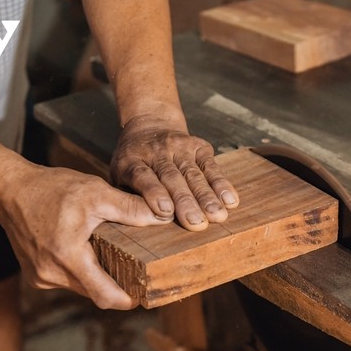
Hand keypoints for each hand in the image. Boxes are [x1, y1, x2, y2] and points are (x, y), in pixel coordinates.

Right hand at [0, 164, 168, 309]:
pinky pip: (68, 280)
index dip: (128, 300)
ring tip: (114, 256)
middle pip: (96, 292)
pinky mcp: (36, 275)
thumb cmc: (51, 189)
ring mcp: (41, 277)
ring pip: (82, 287)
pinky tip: (89, 251)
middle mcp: (51, 273)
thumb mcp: (95, 192)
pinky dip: (82, 270)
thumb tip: (162, 216)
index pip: (105, 295)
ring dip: (98, 275)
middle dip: (117, 284)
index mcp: (68, 255)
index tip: (145, 295)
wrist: (9, 190)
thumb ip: (129, 208)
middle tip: (138, 271)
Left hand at [112, 120, 238, 230]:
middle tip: (196, 223)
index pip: (142, 176)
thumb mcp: (119, 176)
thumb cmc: (133, 163)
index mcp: (131, 161)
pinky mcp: (198, 146)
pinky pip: (211, 167)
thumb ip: (127, 197)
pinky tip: (230, 200)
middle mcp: (156, 152)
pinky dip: (222, 183)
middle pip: (172, 178)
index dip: (154, 193)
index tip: (165, 211)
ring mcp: (179, 147)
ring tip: (218, 216)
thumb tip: (143, 222)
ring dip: (207, 196)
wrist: (150, 126)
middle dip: (185, 201)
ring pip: (193, 174)